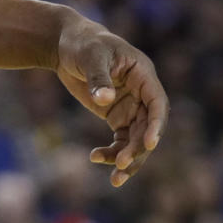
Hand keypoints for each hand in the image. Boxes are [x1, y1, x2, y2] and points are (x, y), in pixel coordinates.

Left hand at [55, 12, 168, 186]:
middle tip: (121, 164)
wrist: (64, 44)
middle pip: (148, 127)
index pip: (157, 103)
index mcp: (143, 74)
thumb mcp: (90, 55)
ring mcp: (130, 107)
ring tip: (115, 179)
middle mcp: (141, 94)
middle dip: (138, 149)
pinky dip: (112, 152)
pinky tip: (96, 158)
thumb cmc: (82, 43)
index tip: (149, 144)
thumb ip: (99, 77)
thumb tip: (105, 99)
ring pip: (136, 139)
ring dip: (127, 159)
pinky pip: (120, 140)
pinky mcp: (116, 116)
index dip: (156, 125)